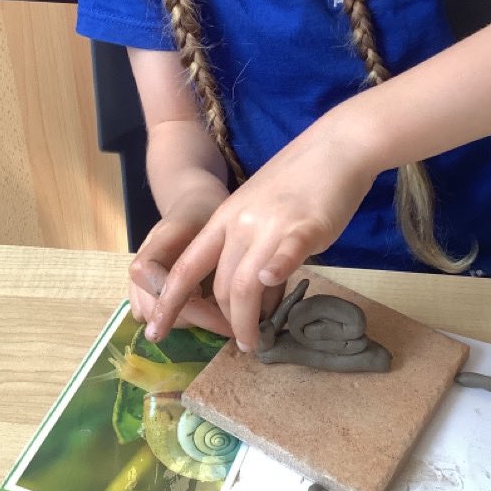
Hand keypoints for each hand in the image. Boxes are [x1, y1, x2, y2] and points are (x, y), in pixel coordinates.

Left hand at [147, 115, 375, 350]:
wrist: (335, 147)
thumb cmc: (299, 180)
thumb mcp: (258, 208)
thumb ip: (248, 241)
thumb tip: (252, 281)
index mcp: (224, 220)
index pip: (186, 267)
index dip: (169, 301)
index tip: (155, 331)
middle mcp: (241, 224)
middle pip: (220, 284)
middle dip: (226, 322)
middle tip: (241, 342)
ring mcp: (271, 225)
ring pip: (247, 283)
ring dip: (247, 319)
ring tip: (254, 342)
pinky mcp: (305, 226)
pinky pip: (286, 253)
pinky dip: (277, 271)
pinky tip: (273, 284)